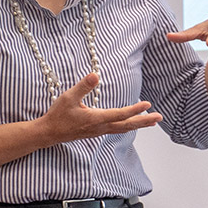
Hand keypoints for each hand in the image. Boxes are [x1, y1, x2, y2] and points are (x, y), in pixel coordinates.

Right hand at [37, 72, 162, 143]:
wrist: (48, 133)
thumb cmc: (58, 115)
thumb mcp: (68, 97)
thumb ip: (83, 86)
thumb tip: (95, 74)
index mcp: (96, 119)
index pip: (120, 114)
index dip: (134, 110)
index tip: (147, 104)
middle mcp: (100, 127)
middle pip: (127, 125)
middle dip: (144, 121)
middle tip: (159, 117)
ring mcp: (99, 131)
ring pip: (123, 129)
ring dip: (138, 124)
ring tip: (151, 121)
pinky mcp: (96, 132)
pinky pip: (117, 130)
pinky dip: (128, 126)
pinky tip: (132, 124)